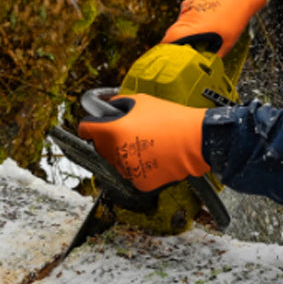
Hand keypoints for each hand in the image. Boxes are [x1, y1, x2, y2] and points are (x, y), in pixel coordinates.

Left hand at [77, 93, 208, 191]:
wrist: (197, 140)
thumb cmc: (172, 119)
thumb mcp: (141, 101)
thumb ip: (118, 105)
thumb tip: (107, 108)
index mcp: (113, 131)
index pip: (85, 130)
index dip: (90, 125)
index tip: (95, 125)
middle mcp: (116, 153)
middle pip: (100, 147)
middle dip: (110, 139)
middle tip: (130, 132)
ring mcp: (128, 170)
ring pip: (116, 162)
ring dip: (124, 154)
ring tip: (147, 144)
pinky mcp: (140, 183)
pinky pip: (132, 174)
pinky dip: (139, 167)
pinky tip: (154, 156)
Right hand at [161, 0, 271, 56]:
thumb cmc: (235, 18)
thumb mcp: (227, 43)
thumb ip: (213, 56)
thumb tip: (205, 65)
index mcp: (192, 27)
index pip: (169, 40)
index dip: (166, 50)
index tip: (168, 57)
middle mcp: (186, 15)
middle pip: (173, 32)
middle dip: (177, 42)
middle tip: (187, 50)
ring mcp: (188, 4)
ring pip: (180, 22)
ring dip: (186, 29)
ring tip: (203, 31)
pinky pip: (187, 12)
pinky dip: (192, 18)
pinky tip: (206, 19)